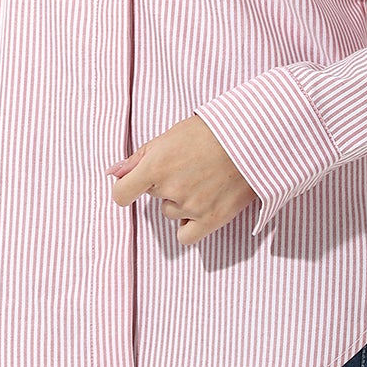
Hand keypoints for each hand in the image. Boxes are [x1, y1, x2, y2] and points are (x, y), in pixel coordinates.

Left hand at [106, 112, 256, 245]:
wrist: (253, 138)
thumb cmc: (212, 131)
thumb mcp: (170, 136)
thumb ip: (138, 157)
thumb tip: (113, 172)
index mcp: (156, 165)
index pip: (122, 194)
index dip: (126, 189)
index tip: (134, 186)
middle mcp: (170, 189)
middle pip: (154, 197)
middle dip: (165, 184)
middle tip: (189, 166)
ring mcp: (191, 207)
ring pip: (172, 213)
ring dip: (181, 201)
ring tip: (203, 179)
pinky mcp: (211, 220)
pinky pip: (186, 235)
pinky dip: (190, 224)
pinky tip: (202, 205)